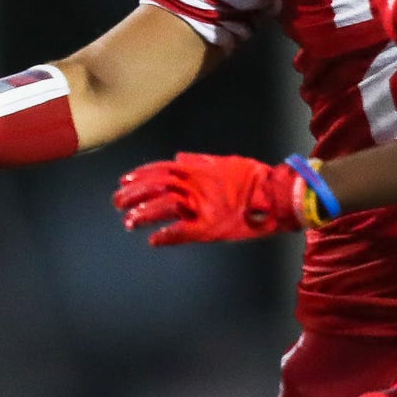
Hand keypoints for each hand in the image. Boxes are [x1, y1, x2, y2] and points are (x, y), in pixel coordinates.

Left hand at [113, 153, 304, 244]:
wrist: (278, 195)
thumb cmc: (256, 178)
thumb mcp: (225, 161)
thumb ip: (200, 160)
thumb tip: (180, 156)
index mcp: (198, 170)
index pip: (160, 170)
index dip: (140, 175)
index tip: (124, 180)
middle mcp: (195, 186)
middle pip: (155, 188)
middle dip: (133, 195)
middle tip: (118, 203)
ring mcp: (201, 207)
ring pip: (164, 209)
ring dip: (144, 215)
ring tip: (129, 221)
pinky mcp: (210, 227)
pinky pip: (182, 232)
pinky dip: (166, 236)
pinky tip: (154, 240)